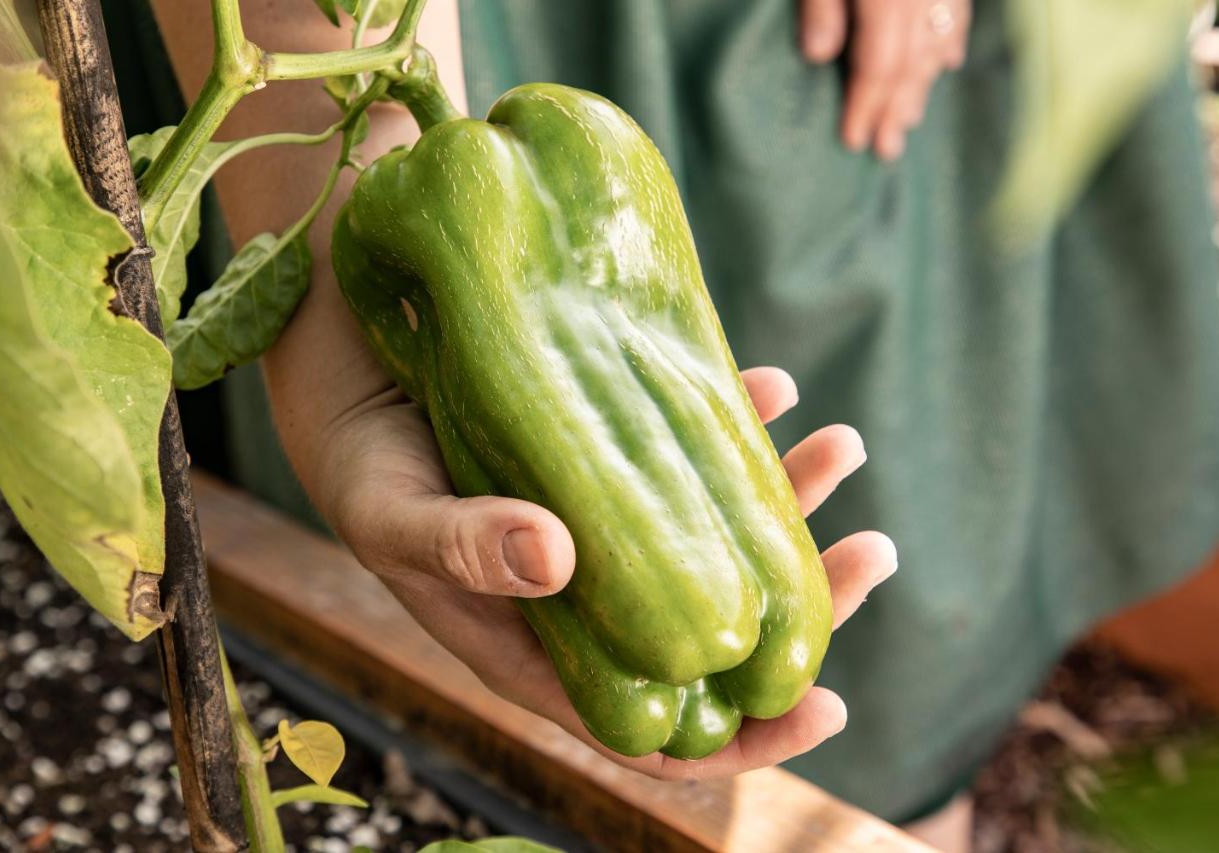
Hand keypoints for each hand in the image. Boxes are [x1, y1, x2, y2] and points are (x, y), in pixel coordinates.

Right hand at [312, 366, 896, 780]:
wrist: (346, 362)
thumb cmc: (358, 459)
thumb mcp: (393, 514)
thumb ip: (463, 547)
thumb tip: (555, 560)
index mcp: (541, 643)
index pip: (652, 722)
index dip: (741, 734)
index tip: (825, 708)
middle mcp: (590, 591)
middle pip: (711, 625)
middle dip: (800, 601)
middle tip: (872, 551)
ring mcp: (609, 518)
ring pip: (715, 532)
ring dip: (788, 496)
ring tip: (843, 442)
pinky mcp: (611, 447)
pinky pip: (687, 447)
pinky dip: (734, 420)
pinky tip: (772, 384)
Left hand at [800, 0, 970, 160]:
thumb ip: (821, 7)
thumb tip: (817, 56)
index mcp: (887, 0)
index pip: (878, 66)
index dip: (866, 106)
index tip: (854, 141)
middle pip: (911, 64)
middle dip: (896, 111)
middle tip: (887, 150)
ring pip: (937, 42)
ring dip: (922, 85)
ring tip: (910, 120)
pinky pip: (958, 11)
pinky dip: (951, 41)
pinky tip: (948, 63)